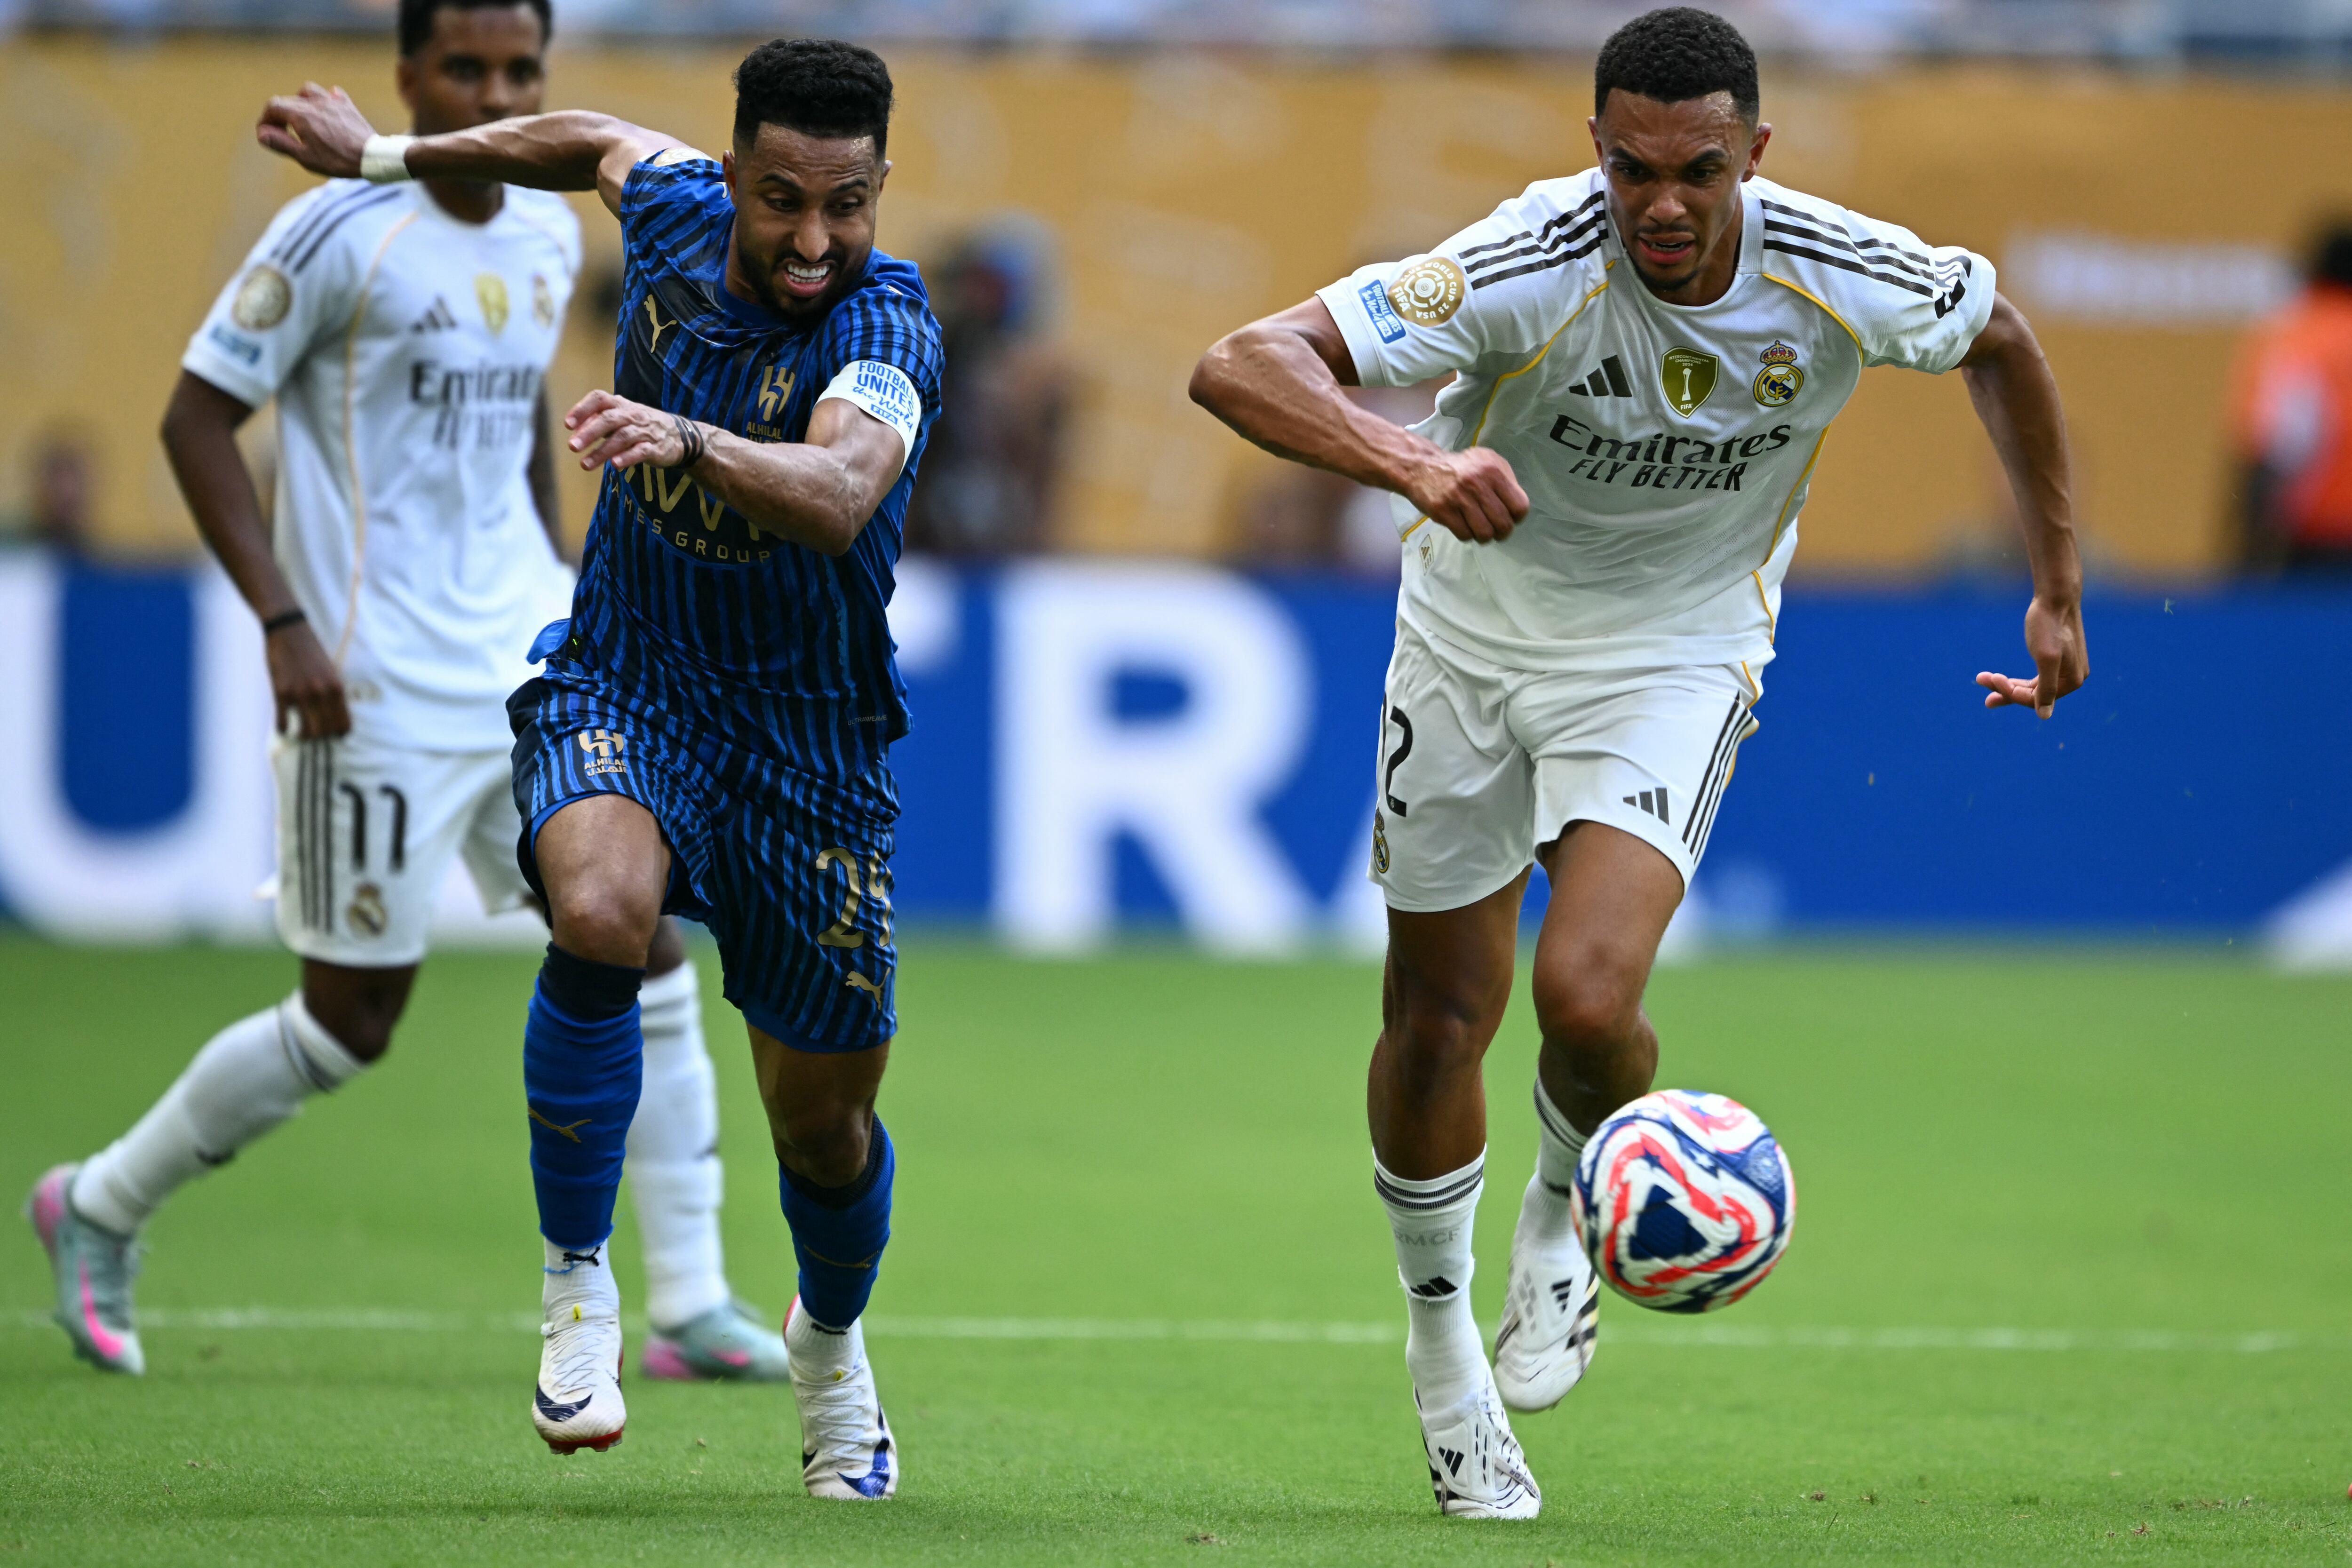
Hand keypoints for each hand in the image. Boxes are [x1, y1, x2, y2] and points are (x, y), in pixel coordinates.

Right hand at [256, 83, 376, 178]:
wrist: (372, 156)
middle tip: (283, 133)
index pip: (273, 106)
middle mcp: (315, 102)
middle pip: (288, 100)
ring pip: (308, 91)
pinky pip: (332, 94)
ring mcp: (332, 101)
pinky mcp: (347, 106)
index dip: (265, 119)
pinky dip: (324, 100)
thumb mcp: (305, 156)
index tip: (267, 133)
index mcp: (301, 114)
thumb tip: (262, 134)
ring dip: (300, 102)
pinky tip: (326, 109)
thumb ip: (281, 143)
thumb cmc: (338, 160)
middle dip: (280, 115)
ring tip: (302, 118)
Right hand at [267, 620, 350, 738]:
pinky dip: (283, 729)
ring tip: (299, 734)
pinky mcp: (281, 691)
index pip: (344, 724)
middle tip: (314, 737)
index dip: (339, 735)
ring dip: (303, 737)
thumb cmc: (311, 652)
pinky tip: (283, 727)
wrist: (289, 631)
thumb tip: (334, 717)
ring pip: (308, 732)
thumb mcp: (330, 672)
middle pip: (326, 732)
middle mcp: (322, 693)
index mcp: (337, 688)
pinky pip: (283, 723)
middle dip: (321, 739)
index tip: (333, 737)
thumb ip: (333, 693)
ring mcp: (301, 693)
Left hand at [565, 390, 694, 470]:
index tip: (568, 425)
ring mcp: (645, 431)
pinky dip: (627, 458)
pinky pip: (641, 451)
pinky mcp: (656, 448)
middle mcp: (632, 415)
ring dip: (602, 451)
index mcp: (621, 405)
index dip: (582, 409)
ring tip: (585, 465)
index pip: (599, 399)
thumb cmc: (641, 426)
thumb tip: (574, 428)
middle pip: (609, 420)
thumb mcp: (620, 418)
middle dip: (589, 433)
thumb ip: (598, 421)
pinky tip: (614, 465)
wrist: (679, 435)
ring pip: (622, 437)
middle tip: (572, 447)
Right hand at [1404, 447, 1528, 543]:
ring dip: (1484, 536)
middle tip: (1496, 530)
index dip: (1517, 517)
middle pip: (1503, 524)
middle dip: (1502, 532)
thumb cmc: (1460, 467)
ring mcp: (1459, 498)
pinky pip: (1465, 535)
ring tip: (1480, 529)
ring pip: (1484, 533)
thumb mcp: (1487, 461)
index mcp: (1493, 471)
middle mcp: (1478, 484)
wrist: (1421, 467)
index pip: (1519, 506)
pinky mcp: (1443, 511)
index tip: (1510, 517)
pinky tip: (1463, 525)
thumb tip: (1516, 507)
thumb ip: (1505, 479)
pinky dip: (1467, 535)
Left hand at [1976, 594, 2086, 718]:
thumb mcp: (2046, 657)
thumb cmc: (2049, 625)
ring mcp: (2063, 669)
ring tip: (1981, 678)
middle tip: (1980, 679)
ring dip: (2005, 684)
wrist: (2056, 597)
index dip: (2012, 693)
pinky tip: (1997, 677)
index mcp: (2073, 681)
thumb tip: (2045, 717)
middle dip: (2005, 689)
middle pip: (2032, 694)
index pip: (2037, 699)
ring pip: (2030, 686)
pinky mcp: (2054, 659)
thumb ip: (2046, 688)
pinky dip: (2013, 678)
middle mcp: (2072, 678)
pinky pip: (2033, 677)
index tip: (1991, 679)